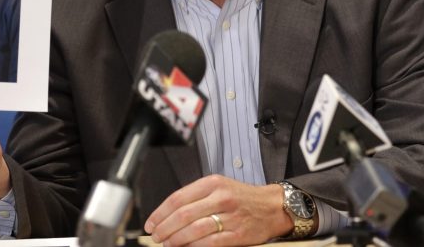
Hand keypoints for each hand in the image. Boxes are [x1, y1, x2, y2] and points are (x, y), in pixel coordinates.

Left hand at [144, 174, 292, 245]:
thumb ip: (195, 196)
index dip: (161, 212)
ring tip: (167, 243)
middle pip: (184, 214)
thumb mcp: (218, 186)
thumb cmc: (241, 197)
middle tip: (156, 236)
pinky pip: (210, 242)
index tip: (151, 223)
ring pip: (194, 229)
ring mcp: (230, 216)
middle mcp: (220, 197)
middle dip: (165, 228)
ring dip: (176, 239)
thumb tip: (168, 213)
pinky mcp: (238, 234)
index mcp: (212, 183)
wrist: (272, 206)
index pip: (178, 198)